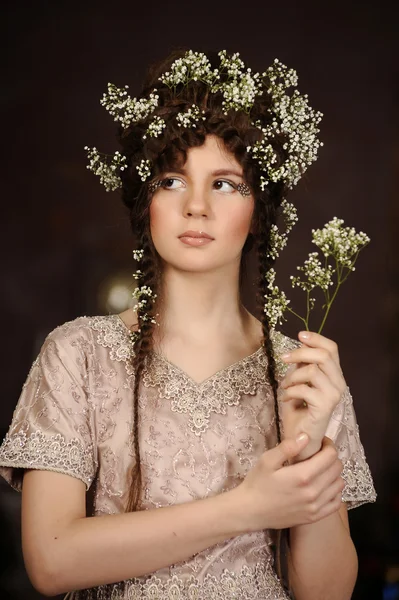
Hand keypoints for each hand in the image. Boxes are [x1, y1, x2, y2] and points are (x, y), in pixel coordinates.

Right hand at [235, 434, 344, 531]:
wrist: (250, 511)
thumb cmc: (257, 483)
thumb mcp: (267, 460)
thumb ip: (287, 447)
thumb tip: (306, 437)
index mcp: (302, 476)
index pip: (330, 456)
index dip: (328, 445)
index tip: (320, 442)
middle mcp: (313, 492)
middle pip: (337, 469)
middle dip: (331, 457)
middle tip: (319, 453)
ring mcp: (315, 507)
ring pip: (339, 484)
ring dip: (333, 473)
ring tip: (320, 469)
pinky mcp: (315, 517)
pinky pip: (336, 502)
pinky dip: (334, 491)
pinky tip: (323, 486)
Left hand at [278, 331, 346, 461]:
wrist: (300, 436)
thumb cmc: (299, 408)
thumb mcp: (299, 380)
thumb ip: (303, 364)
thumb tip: (300, 344)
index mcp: (334, 374)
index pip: (332, 349)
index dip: (316, 338)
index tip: (299, 335)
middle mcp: (339, 383)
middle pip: (324, 355)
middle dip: (300, 353)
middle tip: (283, 359)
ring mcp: (333, 395)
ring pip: (312, 371)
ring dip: (292, 376)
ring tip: (285, 385)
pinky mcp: (324, 407)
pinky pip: (304, 389)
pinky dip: (290, 391)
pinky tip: (286, 399)